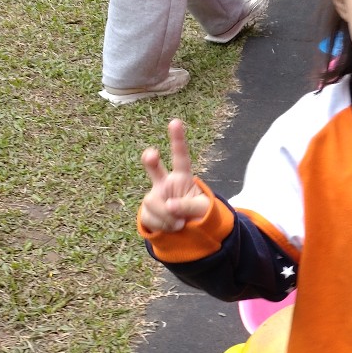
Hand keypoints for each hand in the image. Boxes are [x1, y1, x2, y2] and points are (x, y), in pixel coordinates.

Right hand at [139, 119, 211, 233]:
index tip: (175, 122)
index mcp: (182, 177)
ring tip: (179, 223)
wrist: (187, 230)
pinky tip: (170, 227)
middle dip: (151, 160)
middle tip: (152, 154)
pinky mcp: (148, 210)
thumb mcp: (203, 209)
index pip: (180, 157)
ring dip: (166, 216)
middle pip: (154, 168)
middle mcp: (166, 183)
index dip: (177, 140)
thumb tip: (169, 206)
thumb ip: (189, 206)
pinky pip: (150, 217)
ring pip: (153, 202)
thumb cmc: (198, 212)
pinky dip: (162, 225)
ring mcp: (155, 196)